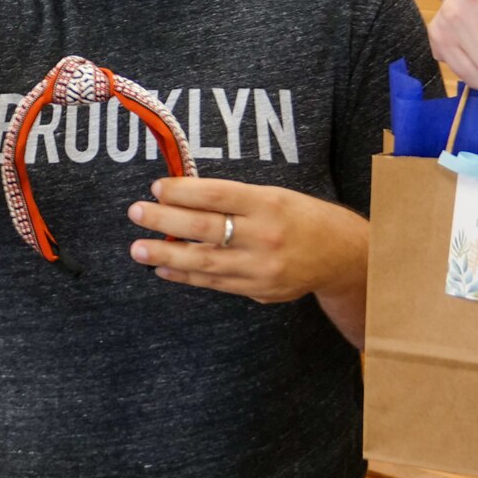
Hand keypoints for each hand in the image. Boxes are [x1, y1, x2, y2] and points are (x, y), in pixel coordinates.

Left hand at [127, 176, 362, 303]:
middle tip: (136, 212)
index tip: (156, 187)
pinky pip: (215, 282)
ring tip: (138, 249)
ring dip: (166, 255)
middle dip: (164, 220)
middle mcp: (265, 235)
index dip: (182, 191)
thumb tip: (180, 196)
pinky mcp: (259, 290)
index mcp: (268, 203)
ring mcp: (261, 267)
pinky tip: (163, 268)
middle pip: (205, 227)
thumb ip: (232, 198)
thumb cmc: (300, 217)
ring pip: (204, 261)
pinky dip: (186, 276)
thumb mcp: (273, 195)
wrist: (341, 255)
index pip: (217, 194)